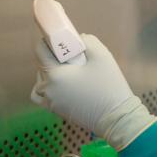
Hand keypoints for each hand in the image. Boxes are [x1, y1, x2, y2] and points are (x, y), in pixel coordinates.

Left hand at [32, 34, 155, 150]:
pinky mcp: (57, 111)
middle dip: (53, 58)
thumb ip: (87, 41)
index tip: (59, 40)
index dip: (48, 41)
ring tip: (68, 72)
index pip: (40, 50)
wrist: (116, 117)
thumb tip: (78, 39)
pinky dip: (49, 88)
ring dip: (49, 73)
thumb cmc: (108, 86)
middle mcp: (48, 89)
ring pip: (40, 82)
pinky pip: (44, 96)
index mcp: (55, 74)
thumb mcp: (103, 56)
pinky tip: (63, 86)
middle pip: (41, 66)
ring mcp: (51, 102)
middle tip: (71, 56)